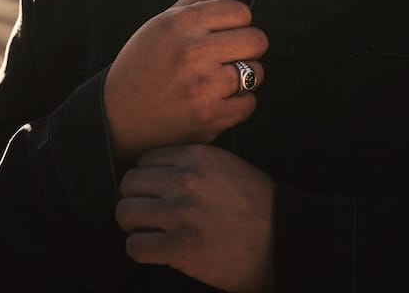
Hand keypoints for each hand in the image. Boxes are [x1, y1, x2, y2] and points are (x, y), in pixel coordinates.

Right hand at [104, 0, 267, 165]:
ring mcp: (202, 86)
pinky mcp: (209, 116)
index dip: (236, 22)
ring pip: (256, 72)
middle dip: (247, 48)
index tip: (222, 33)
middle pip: (256, 40)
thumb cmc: (143, 63)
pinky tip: (218, 100)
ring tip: (221, 79)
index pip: (240, 11)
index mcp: (182, 23)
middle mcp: (193, 51)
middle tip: (227, 57)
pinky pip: (249, 104)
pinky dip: (238, 104)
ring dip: (245, 77)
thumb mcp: (164, 22)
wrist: (116, 116)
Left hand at [116, 144, 273, 292]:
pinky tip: (157, 251)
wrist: (283, 236)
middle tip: (148, 214)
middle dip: (136, 199)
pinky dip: (141, 250)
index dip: (147, 179)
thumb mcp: (227, 166)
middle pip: (129, 183)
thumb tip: (160, 173)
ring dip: (135, 225)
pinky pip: (135, 246)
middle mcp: (184, 181)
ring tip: (150, 232)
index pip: (145, 160)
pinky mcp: (179, 247)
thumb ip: (194, 164)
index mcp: (196, 157)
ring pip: (125, 213)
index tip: (154, 192)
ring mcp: (180, 213)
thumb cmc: (259, 204)